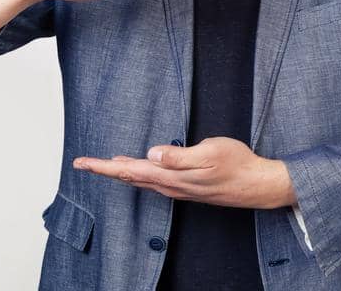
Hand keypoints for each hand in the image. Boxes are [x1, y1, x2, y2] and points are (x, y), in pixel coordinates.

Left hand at [71, 137, 296, 208]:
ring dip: (120, 173)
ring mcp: (178, 189)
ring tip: (103, 166)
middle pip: (129, 177)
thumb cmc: (238, 165)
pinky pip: (153, 182)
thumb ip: (179, 156)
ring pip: (141, 181)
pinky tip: (137, 170)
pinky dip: (138, 175)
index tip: (82, 164)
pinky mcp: (186, 188)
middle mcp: (170, 186)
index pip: (129, 171)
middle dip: (104, 170)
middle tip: (82, 164)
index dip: (103, 167)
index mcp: (171, 176)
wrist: (259, 186)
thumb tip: (152, 154)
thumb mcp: (210, 152)